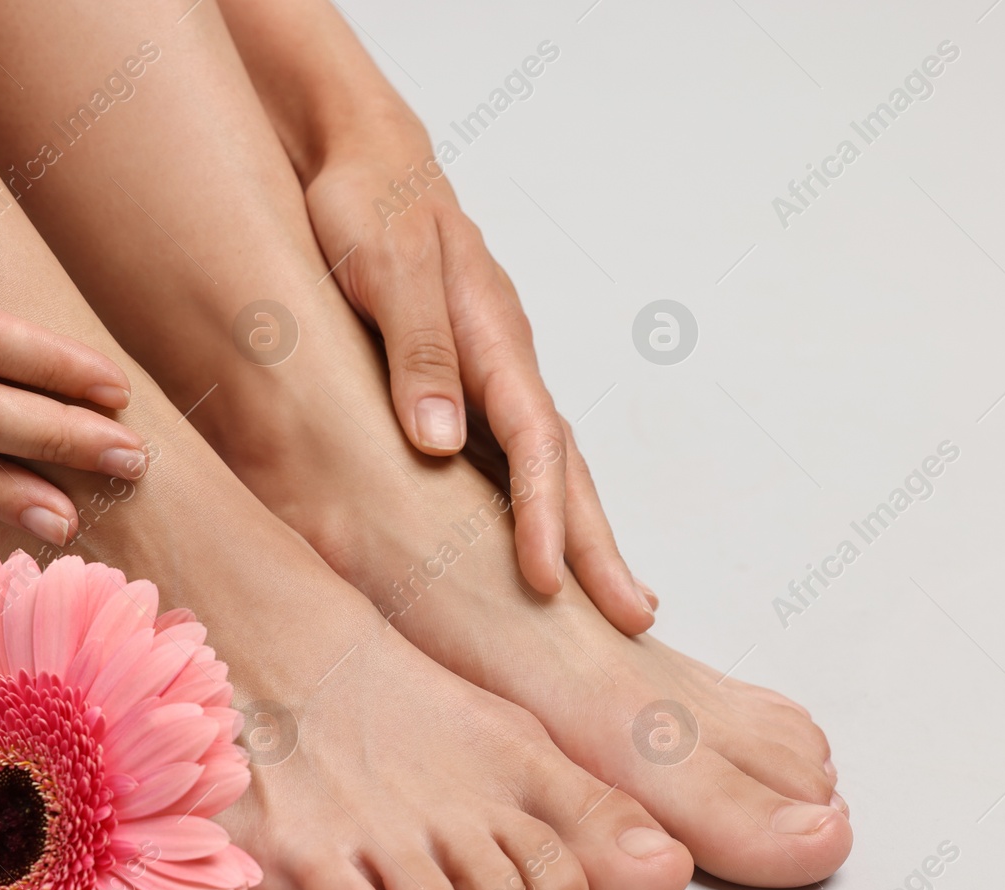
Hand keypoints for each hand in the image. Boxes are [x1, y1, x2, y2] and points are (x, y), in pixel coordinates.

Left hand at [303, 120, 657, 632]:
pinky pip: (516, 453)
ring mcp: (495, 373)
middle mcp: (508, 362)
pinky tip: (541, 538)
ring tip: (613, 597)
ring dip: (581, 530)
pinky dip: (540, 500)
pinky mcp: (470, 379)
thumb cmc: (371, 206)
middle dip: (600, 545)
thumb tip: (442, 445)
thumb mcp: (384, 270)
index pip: (535, 445)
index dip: (542, 519)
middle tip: (639, 618)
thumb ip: (416, 353)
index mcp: (495, 340)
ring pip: (550, 464)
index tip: (548, 586)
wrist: (366, 155)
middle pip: (566, 466)